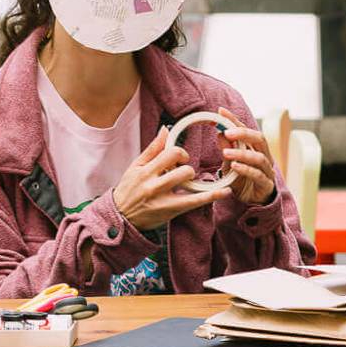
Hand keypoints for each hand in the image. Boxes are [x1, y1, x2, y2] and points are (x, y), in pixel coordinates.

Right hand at [111, 127, 231, 229]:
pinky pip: (195, 202)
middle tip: (184, 172)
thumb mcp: (136, 167)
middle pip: (182, 167)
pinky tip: (225, 191)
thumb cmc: (129, 189)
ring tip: (190, 181)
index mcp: (145, 170)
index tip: (180, 159)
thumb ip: (153, 149)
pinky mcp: (170, 211)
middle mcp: (153, 184)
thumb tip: (166, 129)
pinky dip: (212, 196)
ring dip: (194, 178)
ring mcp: (162, 199)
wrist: (120, 218)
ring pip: (188, 180)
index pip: (170, 153)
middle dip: (187, 167)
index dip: (180, 153)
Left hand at [216, 107, 278, 206]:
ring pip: (259, 157)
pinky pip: (257, 175)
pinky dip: (245, 169)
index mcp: (256, 149)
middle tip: (227, 132)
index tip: (221, 112)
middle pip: (259, 139)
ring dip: (242, 154)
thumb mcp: (230, 165)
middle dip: (243, 133)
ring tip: (225, 153)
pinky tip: (234, 167)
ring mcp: (267, 170)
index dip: (235, 120)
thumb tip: (220, 132)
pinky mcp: (266, 184)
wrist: (252, 203)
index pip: (247, 130)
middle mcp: (264, 156)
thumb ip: (227, 150)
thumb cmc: (242, 181)